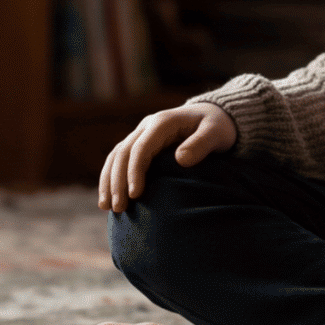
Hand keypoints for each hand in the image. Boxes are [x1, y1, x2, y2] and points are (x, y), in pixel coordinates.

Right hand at [98, 102, 236, 212]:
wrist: (214, 116)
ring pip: (116, 156)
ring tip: (106, 207)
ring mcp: (141, 134)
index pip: (141, 148)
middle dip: (118, 181)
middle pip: (123, 153)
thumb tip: (181, 160)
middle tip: (118, 208)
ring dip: (109, 181)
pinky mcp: (140, 144)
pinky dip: (111, 177)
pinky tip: (108, 198)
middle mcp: (147, 126)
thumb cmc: (217, 126)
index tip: (135, 195)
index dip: (135, 171)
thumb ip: (201, 144)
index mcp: (163, 122)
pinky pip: (119, 159)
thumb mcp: (216, 132)